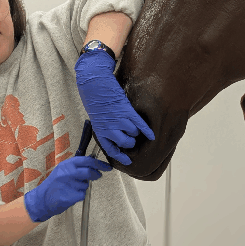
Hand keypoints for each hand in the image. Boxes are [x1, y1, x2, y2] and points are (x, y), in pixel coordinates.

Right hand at [24, 156, 111, 222]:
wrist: (41, 199)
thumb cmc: (54, 184)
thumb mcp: (63, 170)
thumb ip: (76, 166)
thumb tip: (93, 163)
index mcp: (66, 164)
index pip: (87, 161)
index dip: (99, 163)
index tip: (107, 166)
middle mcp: (67, 173)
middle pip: (89, 172)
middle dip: (96, 174)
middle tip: (98, 176)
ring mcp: (68, 185)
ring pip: (86, 185)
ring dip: (83, 187)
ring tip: (72, 188)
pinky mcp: (69, 196)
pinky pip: (82, 195)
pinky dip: (79, 195)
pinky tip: (71, 195)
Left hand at [74, 50, 154, 164]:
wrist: (93, 84)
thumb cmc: (94, 99)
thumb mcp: (98, 118)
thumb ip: (106, 128)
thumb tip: (117, 137)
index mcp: (100, 131)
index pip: (111, 149)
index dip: (120, 156)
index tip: (128, 161)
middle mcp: (109, 128)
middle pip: (126, 143)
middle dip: (131, 142)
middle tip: (133, 138)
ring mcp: (118, 119)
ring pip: (134, 132)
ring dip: (137, 131)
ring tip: (135, 125)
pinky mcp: (126, 110)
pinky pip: (140, 124)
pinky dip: (147, 130)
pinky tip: (151, 135)